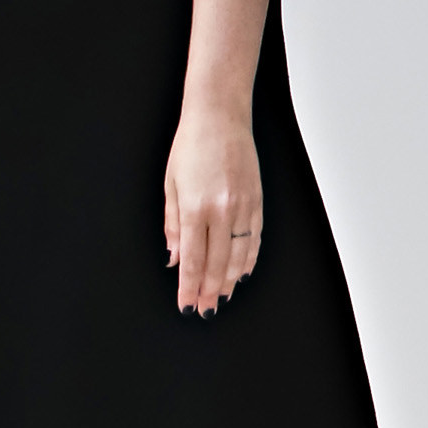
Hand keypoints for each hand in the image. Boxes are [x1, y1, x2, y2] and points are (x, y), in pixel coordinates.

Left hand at [164, 102, 261, 316]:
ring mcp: (242, 207)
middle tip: (204, 310)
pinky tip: (240, 273)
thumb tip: (173, 257)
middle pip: (215, 263)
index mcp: (194, 208)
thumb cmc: (190, 146)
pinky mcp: (257, 202)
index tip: (186, 304)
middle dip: (208, 291)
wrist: (220, 117)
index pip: (191, 259)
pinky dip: (248, 260)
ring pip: (238, 256)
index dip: (188, 286)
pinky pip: (254, 239)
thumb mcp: (171, 184)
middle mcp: (221, 211)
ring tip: (221, 298)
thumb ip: (172, 224)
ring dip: (229, 281)